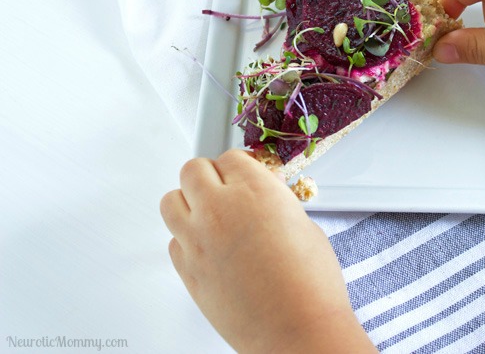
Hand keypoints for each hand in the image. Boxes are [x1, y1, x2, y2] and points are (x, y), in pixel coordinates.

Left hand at [160, 149, 374, 352]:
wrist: (296, 329)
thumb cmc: (310, 284)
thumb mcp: (304, 225)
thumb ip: (275, 203)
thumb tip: (264, 197)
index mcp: (255, 190)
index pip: (230, 157)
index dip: (239, 167)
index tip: (244, 174)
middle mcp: (221, 208)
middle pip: (193, 169)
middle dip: (210, 176)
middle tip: (224, 189)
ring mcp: (197, 239)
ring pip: (171, 201)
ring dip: (188, 202)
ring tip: (208, 214)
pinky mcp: (186, 269)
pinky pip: (173, 240)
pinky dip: (186, 239)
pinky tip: (208, 247)